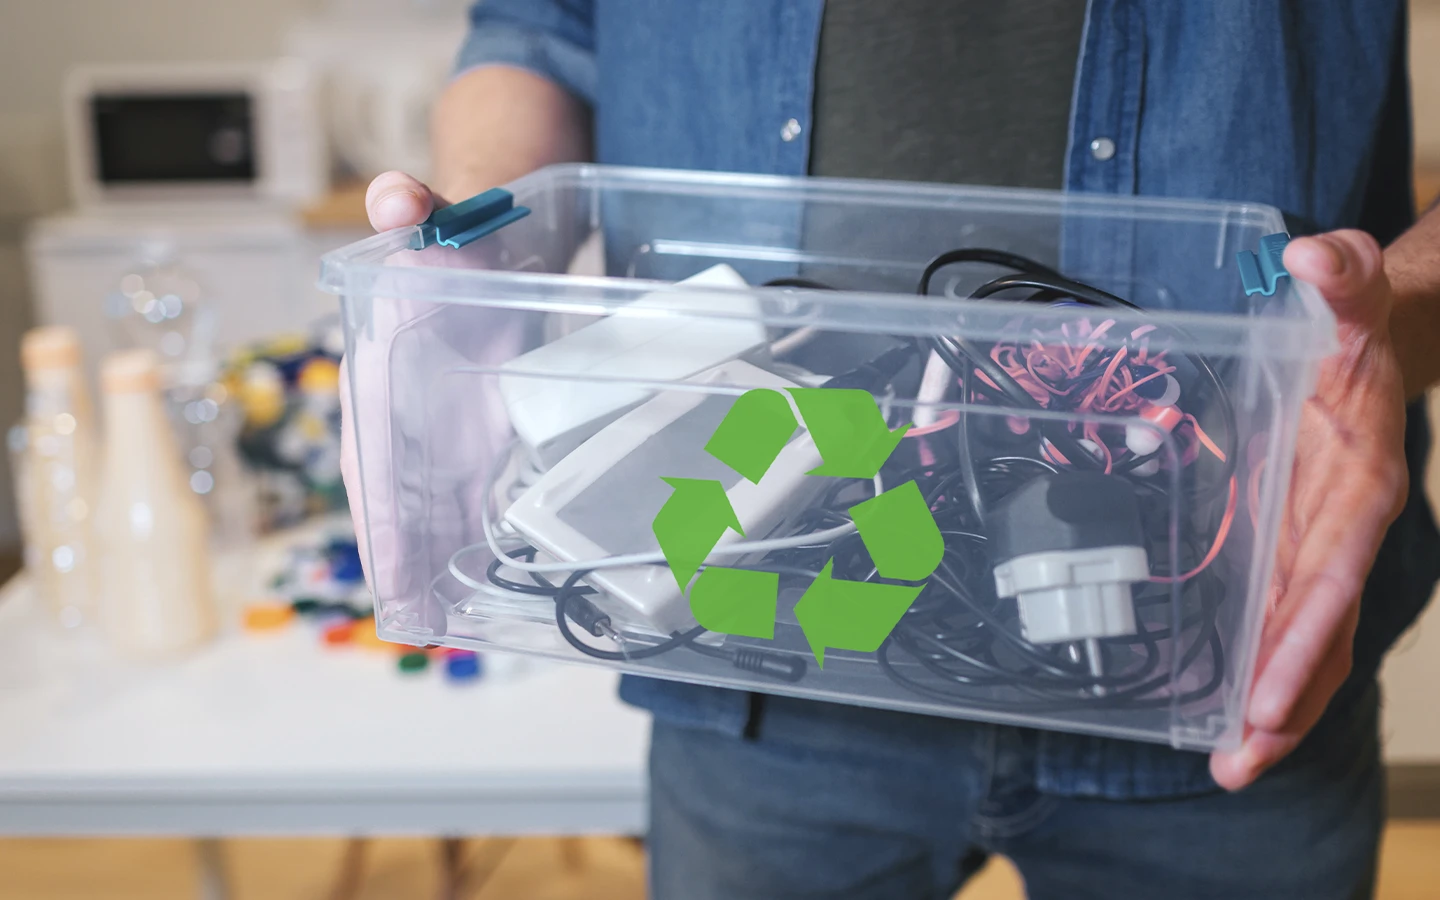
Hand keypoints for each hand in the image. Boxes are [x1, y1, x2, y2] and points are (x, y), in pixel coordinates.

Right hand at [340, 171, 525, 635]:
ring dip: (435, 564)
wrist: (484, 243)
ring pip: (428, 508)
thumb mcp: (441, 221)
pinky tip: (487, 580)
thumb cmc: (455, 238)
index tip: (392, 574)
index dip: (382, 516)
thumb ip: (417, 211)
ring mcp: (436, 432)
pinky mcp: (474, 439)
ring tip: (447, 626)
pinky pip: (465, 497)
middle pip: (396, 499)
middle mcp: (401, 413)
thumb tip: (393, 193)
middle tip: (419, 625)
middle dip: (405, 564)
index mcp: (383, 371)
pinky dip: (469, 539)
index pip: (374, 454)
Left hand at [1210, 230, 1407, 789]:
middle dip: (1284, 702)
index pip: (1332, 574)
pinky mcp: (1295, 545)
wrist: (1380, 335)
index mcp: (1358, 485)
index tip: (1269, 699)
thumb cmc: (1359, 321)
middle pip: (1319, 630)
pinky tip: (1232, 711)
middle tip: (1238, 765)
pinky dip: (1268, 667)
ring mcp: (1319, 544)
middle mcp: (1342, 528)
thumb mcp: (1351, 291)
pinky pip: (1287, 617)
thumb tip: (1313, 252)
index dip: (1304, 638)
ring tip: (1232, 766)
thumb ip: (1340, 279)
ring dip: (1274, 705)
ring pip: (1306, 639)